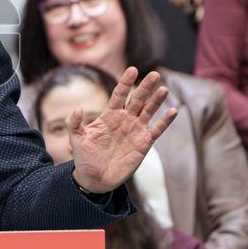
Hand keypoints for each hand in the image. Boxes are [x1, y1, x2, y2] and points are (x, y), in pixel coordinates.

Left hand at [69, 67, 177, 193]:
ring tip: (164, 89)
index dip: (126, 82)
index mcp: (109, 115)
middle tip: (154, 74)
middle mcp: (124, 120)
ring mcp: (135, 131)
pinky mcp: (143, 144)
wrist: (95, 179)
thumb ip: (75, 123)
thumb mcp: (76, 139)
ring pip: (149, 111)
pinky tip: (173, 111)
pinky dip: (165, 121)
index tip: (133, 69)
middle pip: (137, 99)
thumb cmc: (84, 158)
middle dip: (145, 87)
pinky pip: (156, 130)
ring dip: (156, 100)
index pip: (119, 94)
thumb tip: (77, 109)